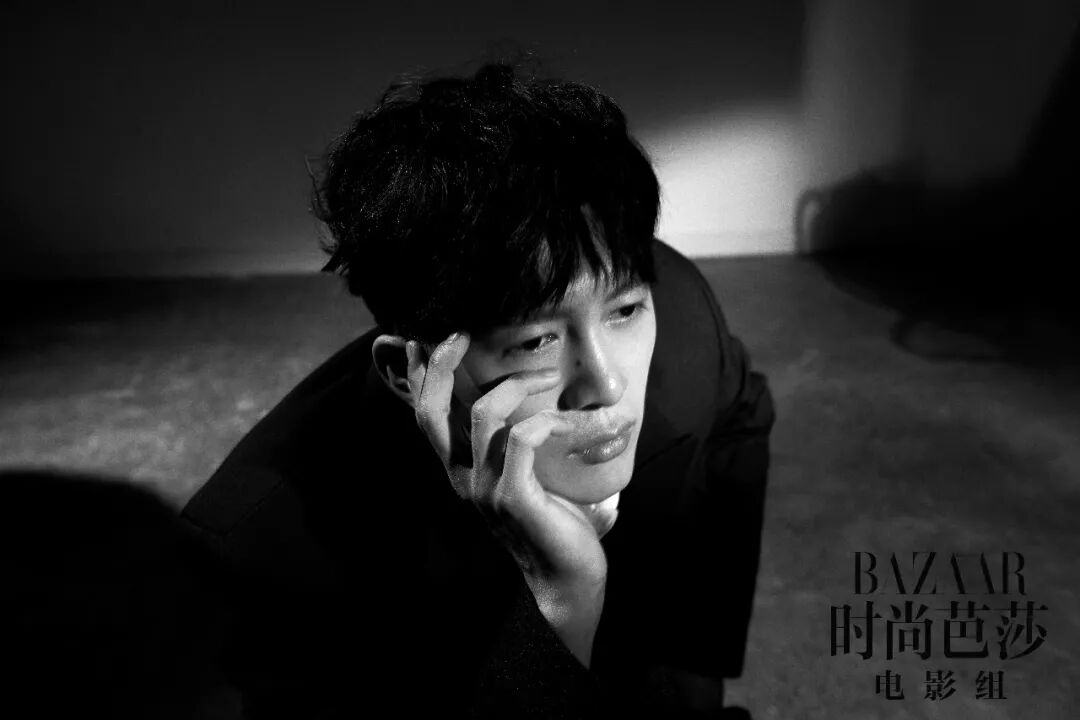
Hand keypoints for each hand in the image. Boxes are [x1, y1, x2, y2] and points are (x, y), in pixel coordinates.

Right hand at [406, 332, 606, 665]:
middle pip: (431, 413)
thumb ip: (521, 443)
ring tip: (550, 379)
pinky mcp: (511, 496)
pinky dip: (553, 420)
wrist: (566, 581)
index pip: (427, 418)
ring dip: (519, 385)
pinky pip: (523, 437)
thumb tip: (542, 398)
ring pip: (485, 414)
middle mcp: (463, 479)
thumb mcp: (530, 476)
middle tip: (460, 333)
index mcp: (462, 472)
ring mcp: (483, 489)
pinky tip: (583, 424)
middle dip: (438, 366)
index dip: (417, 377)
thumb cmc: (555, 524)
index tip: (420, 338)